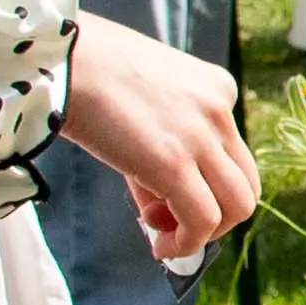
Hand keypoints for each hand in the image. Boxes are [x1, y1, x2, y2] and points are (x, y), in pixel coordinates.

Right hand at [60, 17, 257, 266]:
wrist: (60, 56)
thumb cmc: (88, 74)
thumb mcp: (144, 104)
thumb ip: (161, 150)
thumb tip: (160, 209)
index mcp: (217, 89)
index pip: (229, 154)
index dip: (201, 184)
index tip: (160, 195)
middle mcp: (220, 111)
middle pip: (245, 183)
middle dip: (214, 214)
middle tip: (168, 219)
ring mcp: (201, 136)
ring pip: (237, 206)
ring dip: (205, 233)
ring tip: (165, 236)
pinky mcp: (173, 163)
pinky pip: (201, 222)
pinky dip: (187, 245)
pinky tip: (161, 248)